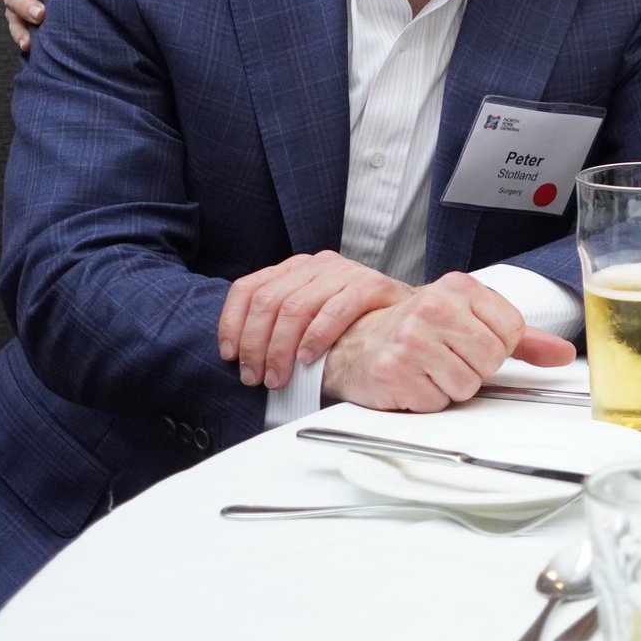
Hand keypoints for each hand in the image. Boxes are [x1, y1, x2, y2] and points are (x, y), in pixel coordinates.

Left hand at [218, 250, 413, 387]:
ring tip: (279, 377)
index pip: (248, 288)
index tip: (230, 355)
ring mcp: (344, 271)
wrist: (410, 316)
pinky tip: (309, 359)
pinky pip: (334, 310)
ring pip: (295, 307)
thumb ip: (280, 323)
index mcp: (295, 268)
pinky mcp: (370, 284)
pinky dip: (316, 338)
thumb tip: (242, 355)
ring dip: (281, 349)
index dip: (232, 323)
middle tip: (256, 377)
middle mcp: (317, 264)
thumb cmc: (355, 322)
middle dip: (256, 345)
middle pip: (269, 301)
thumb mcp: (309, 315)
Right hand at [321, 272, 576, 411]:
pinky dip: (427, 399)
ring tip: (430, 368)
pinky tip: (412, 379)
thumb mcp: (472, 320)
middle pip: (491, 360)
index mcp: (460, 287)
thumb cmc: (419, 329)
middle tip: (448, 356)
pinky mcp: (393, 370)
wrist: (357, 340)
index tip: (473, 340)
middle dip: (475, 368)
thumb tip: (563, 353)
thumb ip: (522, 338)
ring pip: (466, 385)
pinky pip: (436, 402)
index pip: (511, 330)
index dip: (497, 346)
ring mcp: (410, 339)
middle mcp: (434, 307)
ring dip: (450, 386)